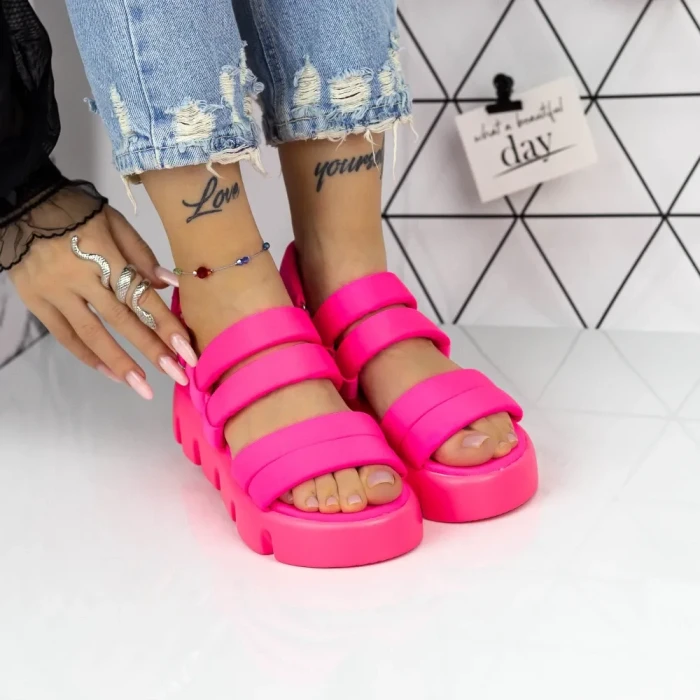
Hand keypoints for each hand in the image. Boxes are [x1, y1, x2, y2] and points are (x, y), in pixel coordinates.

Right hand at [9, 203, 196, 398]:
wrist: (20, 202)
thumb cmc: (76, 210)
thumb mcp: (113, 221)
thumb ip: (142, 254)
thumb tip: (170, 285)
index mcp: (103, 254)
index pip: (141, 296)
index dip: (166, 325)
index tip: (188, 351)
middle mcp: (79, 277)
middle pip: (121, 320)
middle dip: (152, 351)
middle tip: (177, 375)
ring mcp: (55, 292)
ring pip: (91, 334)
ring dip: (120, 363)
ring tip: (144, 387)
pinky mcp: (36, 301)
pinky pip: (64, 335)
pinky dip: (88, 356)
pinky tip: (111, 372)